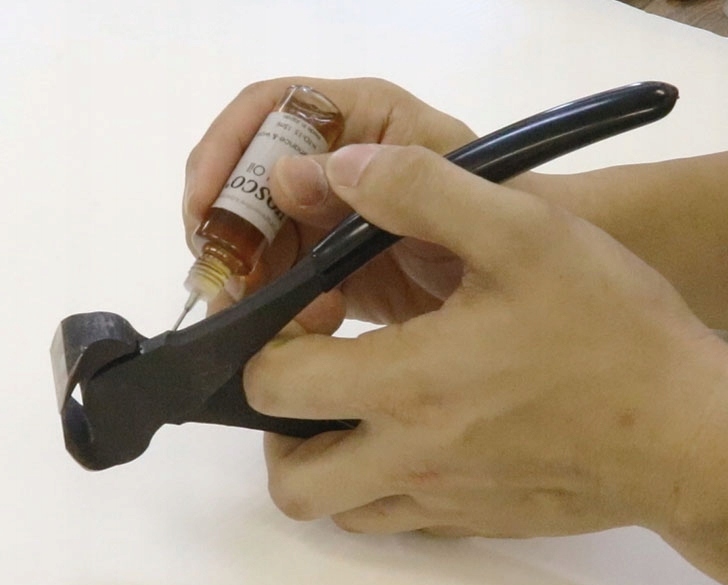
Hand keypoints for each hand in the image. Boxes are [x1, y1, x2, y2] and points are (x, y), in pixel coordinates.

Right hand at [183, 77, 476, 324]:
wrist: (525, 279)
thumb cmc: (500, 213)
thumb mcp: (447, 183)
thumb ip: (376, 175)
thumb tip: (281, 178)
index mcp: (354, 119)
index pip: (267, 111)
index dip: (224, 152)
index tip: (203, 207)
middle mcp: (328, 162)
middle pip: (245, 183)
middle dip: (230, 235)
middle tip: (231, 285)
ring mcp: (322, 218)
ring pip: (252, 239)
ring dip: (252, 282)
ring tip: (279, 320)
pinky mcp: (324, 268)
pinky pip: (276, 282)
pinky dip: (276, 309)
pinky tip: (304, 331)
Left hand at [243, 143, 727, 538]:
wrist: (689, 429)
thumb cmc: (609, 327)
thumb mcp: (524, 230)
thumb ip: (422, 191)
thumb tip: (341, 172)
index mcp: (407, 385)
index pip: (275, 385)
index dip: (270, 342)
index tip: (313, 310)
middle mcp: (410, 459)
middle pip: (289, 479)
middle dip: (276, 422)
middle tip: (315, 371)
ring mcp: (439, 502)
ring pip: (336, 509)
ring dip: (323, 458)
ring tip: (355, 404)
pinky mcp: (472, 524)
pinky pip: (391, 520)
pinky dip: (376, 483)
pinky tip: (415, 433)